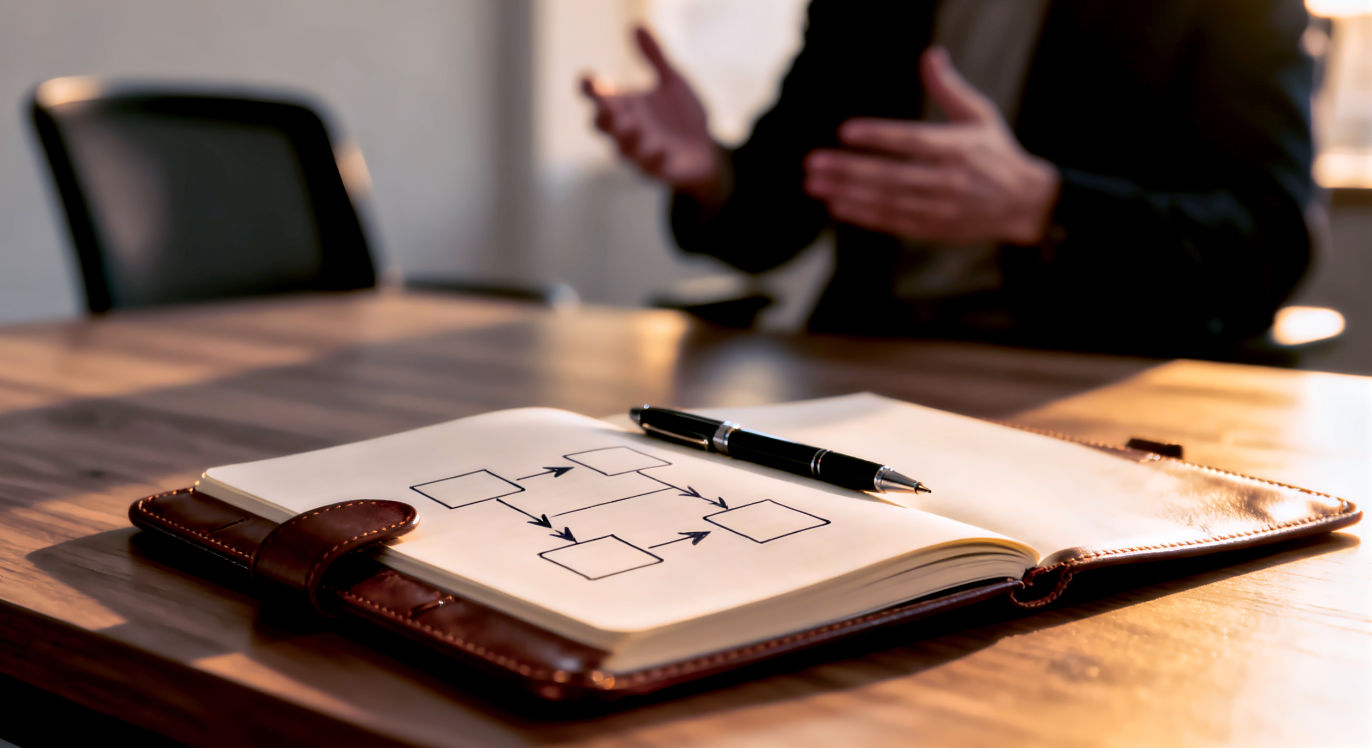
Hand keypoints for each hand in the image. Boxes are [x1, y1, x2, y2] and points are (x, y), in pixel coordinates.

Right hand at [581, 27, 724, 203]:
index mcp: (625, 107)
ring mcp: (641, 152)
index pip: (598, 99)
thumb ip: (654, 57)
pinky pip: (653, 168)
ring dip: (628, 138)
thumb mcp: (671, 82)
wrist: (705, 150)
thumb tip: (637, 27)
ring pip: (624, 149)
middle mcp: (627, 130)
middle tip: (606, 103)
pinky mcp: (661, 169)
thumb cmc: (680, 116)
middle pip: (603, 125)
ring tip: (634, 127)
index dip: (590, 89)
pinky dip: (656, 159)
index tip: (588, 79)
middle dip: (603, 114)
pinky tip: (663, 150)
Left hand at [804, 47, 1060, 245]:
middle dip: (849, 171)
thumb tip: (930, 54)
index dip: (879, 137)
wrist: (1023, 204)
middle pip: (892, 176)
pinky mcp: (935, 230)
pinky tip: (838, 206)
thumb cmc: (995, 152)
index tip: (845, 131)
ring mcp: (941, 209)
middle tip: (813, 164)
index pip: (913, 142)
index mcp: (959, 149)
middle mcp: (949, 181)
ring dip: (848, 194)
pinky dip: (865, 215)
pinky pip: (894, 222)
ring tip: (816, 185)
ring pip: (888, 202)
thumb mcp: (979, 115)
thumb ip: (948, 88)